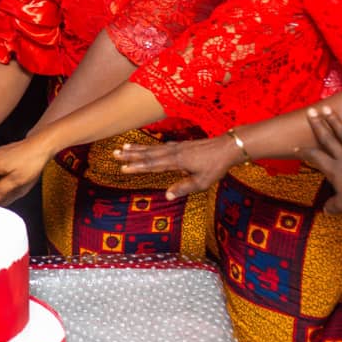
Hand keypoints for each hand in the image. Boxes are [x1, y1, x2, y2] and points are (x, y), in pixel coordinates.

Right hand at [113, 134, 242, 198]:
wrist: (227, 147)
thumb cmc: (215, 166)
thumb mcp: (202, 182)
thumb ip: (183, 188)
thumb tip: (167, 195)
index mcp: (176, 161)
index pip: (152, 165)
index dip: (137, 167)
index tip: (122, 168)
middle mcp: (173, 152)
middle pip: (148, 153)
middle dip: (131, 154)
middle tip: (115, 153)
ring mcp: (176, 147)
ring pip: (153, 148)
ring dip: (137, 148)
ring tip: (124, 147)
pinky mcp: (181, 145)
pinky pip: (160, 146)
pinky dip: (150, 146)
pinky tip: (147, 148)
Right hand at [298, 106, 341, 213]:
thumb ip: (333, 206)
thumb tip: (326, 210)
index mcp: (334, 169)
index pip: (315, 157)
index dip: (305, 153)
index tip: (296, 148)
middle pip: (327, 139)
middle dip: (318, 125)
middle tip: (310, 111)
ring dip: (334, 121)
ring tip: (326, 108)